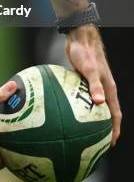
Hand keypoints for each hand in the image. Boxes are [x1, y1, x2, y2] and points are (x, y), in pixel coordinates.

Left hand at [65, 25, 121, 145]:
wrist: (78, 37)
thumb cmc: (86, 52)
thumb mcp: (90, 69)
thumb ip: (94, 85)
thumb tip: (100, 103)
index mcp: (109, 89)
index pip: (115, 114)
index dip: (115, 129)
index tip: (111, 143)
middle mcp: (103, 88)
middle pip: (105, 113)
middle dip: (103, 128)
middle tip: (96, 143)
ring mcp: (92, 84)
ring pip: (93, 106)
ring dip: (90, 118)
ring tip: (81, 131)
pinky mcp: (82, 80)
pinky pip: (81, 97)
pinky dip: (77, 106)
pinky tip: (65, 111)